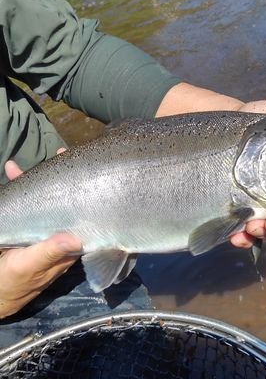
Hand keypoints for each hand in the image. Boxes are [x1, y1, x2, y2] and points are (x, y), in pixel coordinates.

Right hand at [1, 148, 80, 318]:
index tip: (83, 170)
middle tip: (61, 155)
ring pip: (41, 199)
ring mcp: (39, 228)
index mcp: (67, 242)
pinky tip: (8, 172)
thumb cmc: (13, 282)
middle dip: (60, 178)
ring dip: (32, 180)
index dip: (84, 192)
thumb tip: (75, 237)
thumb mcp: (28, 268)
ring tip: (18, 165)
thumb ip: (49, 253)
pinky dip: (15, 188)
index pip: (81, 213)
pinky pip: (22, 204)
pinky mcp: (23, 228)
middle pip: (64, 200)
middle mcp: (57, 232)